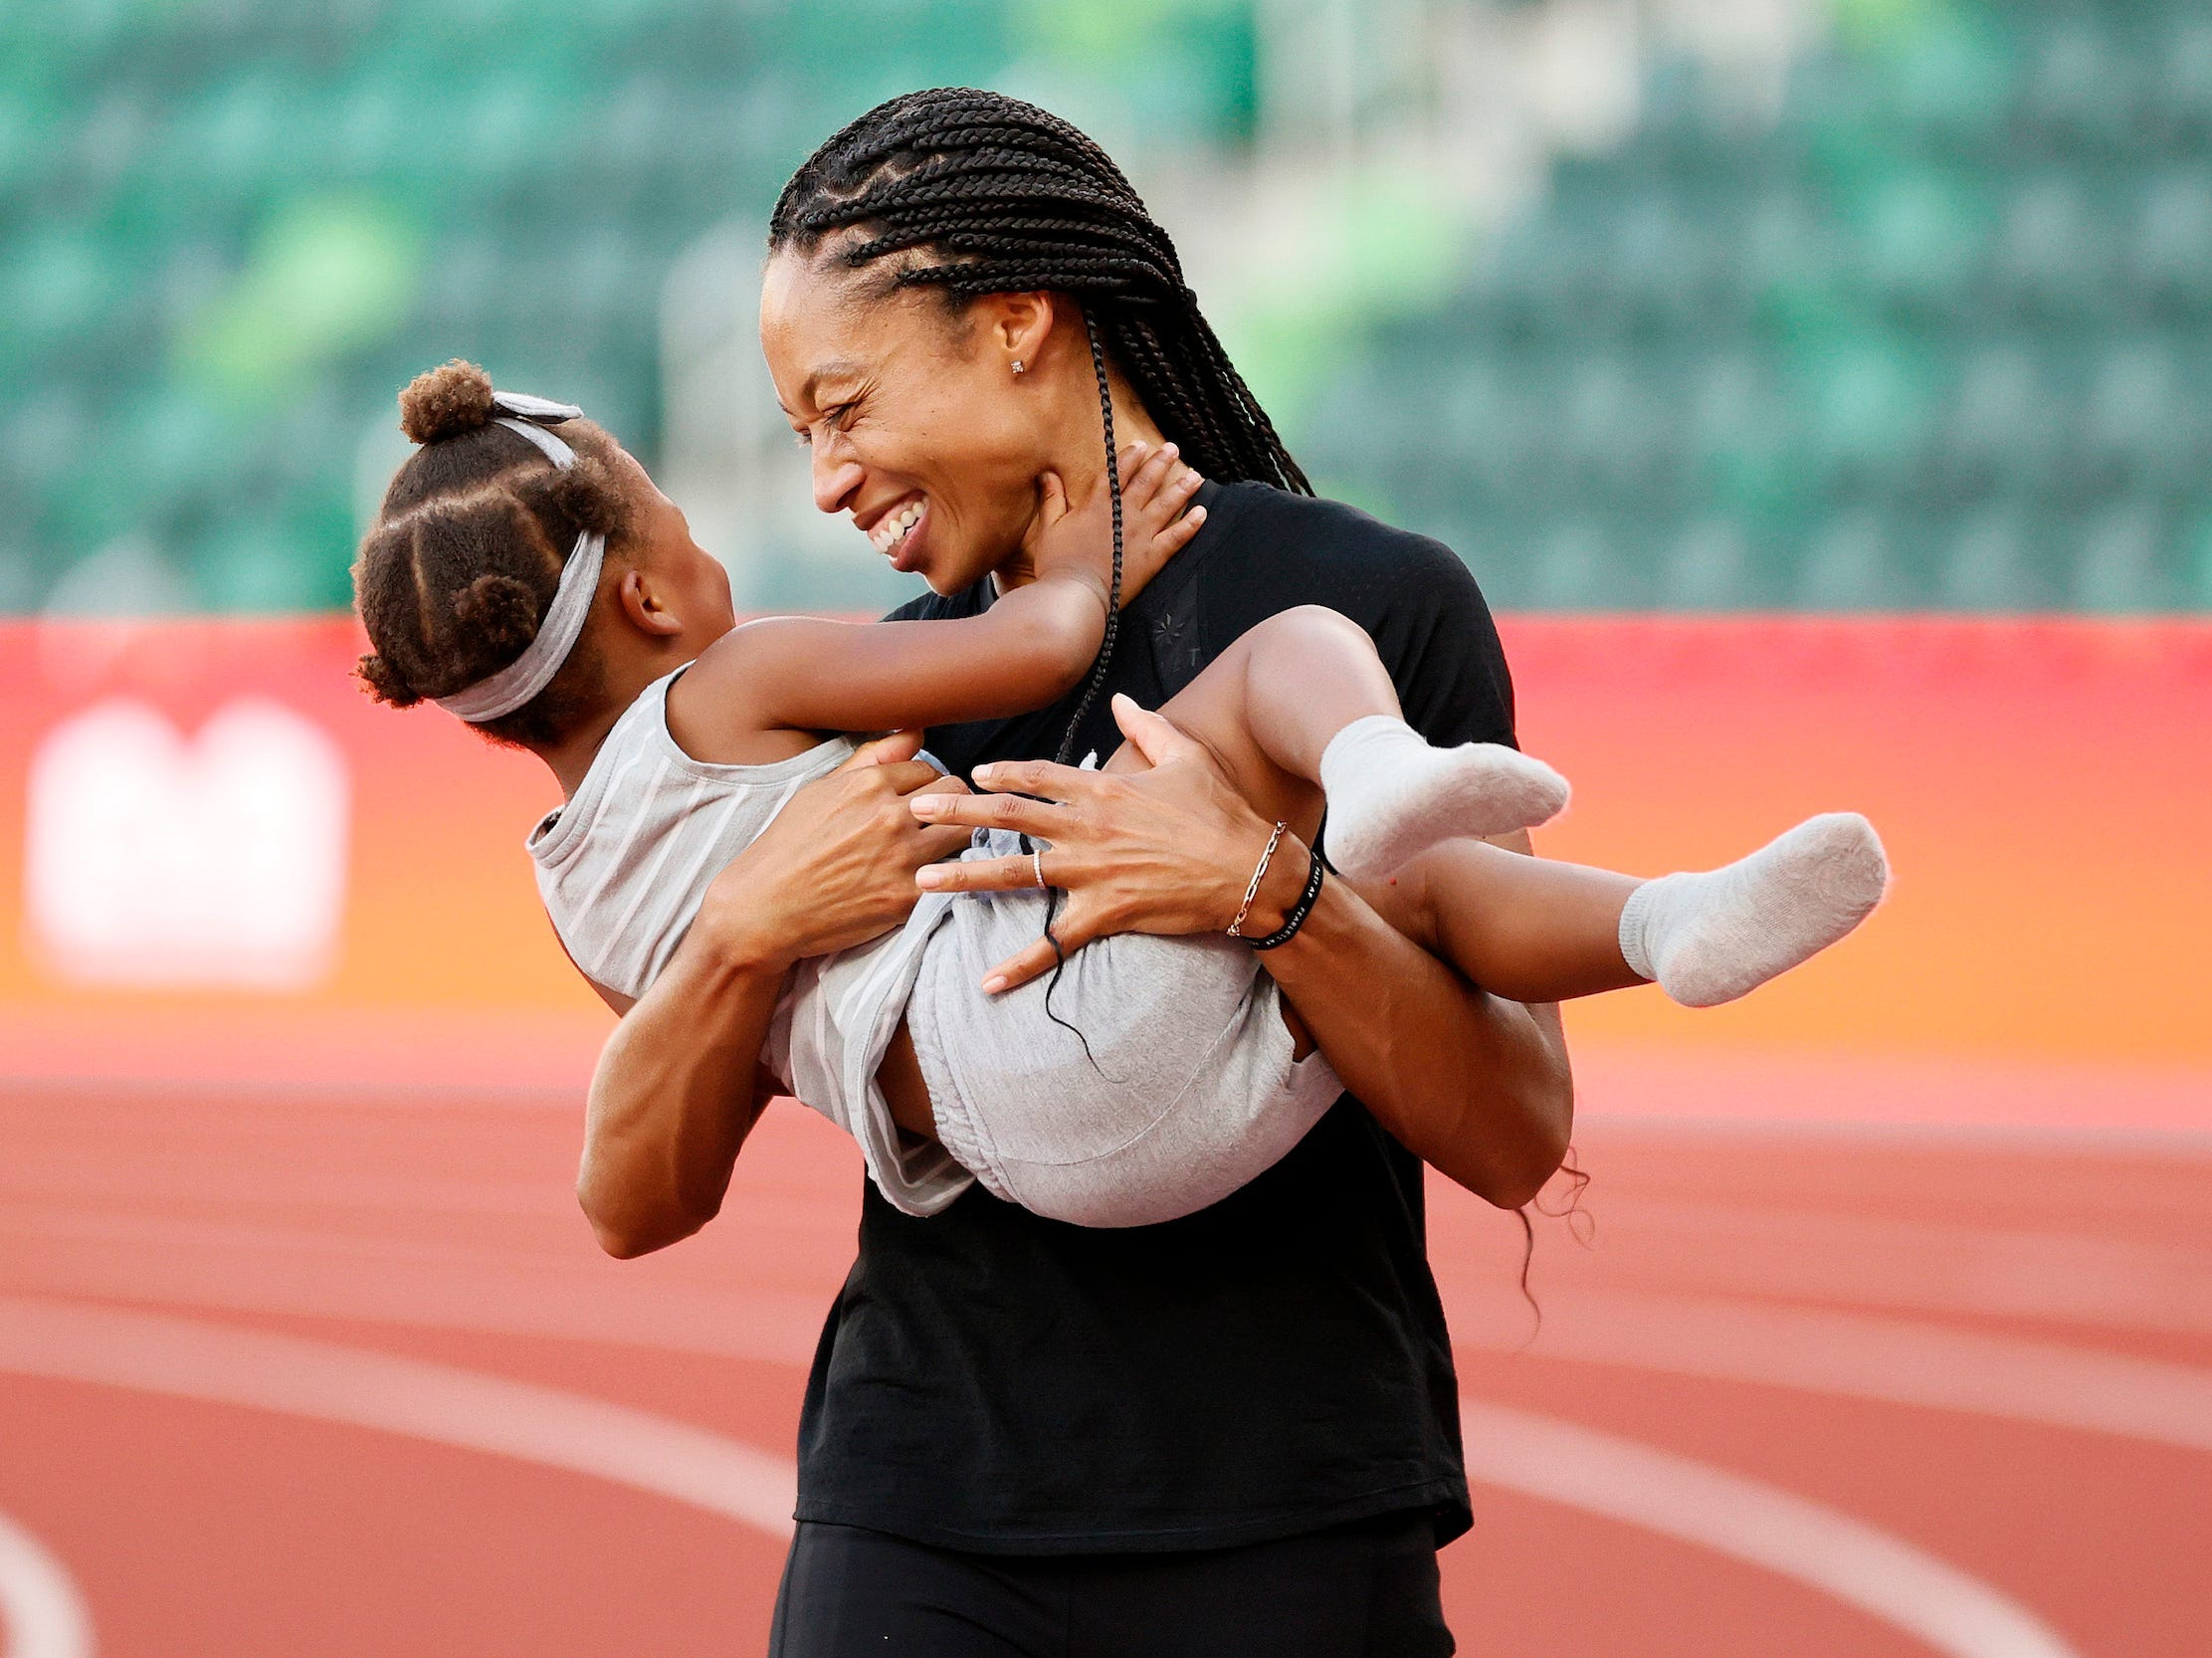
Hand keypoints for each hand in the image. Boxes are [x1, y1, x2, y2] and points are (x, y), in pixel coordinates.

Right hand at [693, 731, 972, 970]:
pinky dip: (943, 873)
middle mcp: (890, 816)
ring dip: (954, 837)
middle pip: (956, 794)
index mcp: (869, 784)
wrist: (764, 907)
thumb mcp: (822, 789)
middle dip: (950, 804)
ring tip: (936, 847)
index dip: (925, 785)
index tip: (916, 801)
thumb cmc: (789, 845)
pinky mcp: (908, 897)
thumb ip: (872, 758)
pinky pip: (949, 874)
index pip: (929, 769)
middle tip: (935, 821)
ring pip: (964, 832)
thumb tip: (916, 731)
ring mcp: (902, 857)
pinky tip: (929, 877)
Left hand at [907, 694, 1287, 990]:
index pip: (1037, 776)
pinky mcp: (1104, 913)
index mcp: (1103, 788)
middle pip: (1007, 816)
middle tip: (913, 812)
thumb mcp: (1186, 757)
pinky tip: (987, 982)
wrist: (1251, 870)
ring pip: (1014, 873)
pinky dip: (1020, 964)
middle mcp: (1086, 827)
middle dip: (954, 813)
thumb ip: (1147, 727)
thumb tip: (1121, 700)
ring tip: (921, 884)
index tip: (971, 774)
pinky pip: (1053, 943)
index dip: (1001, 773)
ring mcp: (1091, 872)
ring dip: (964, 879)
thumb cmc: (1222, 812)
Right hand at [1023, 441, 1204, 606]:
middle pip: (1146, 482)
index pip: (1117, 473)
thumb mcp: (1050, 528)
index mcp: (1098, 506)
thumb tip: (1047, 473)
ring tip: (1197, 476)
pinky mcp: (1153, 557)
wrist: (1076, 595)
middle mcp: (1124, 514)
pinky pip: (1177, 537)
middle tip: (1173, 449)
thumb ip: (1052, 499)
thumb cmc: (1058, 564)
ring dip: (1182, 488)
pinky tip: (1202, 513)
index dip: (1130, 457)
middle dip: (1160, 463)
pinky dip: (1191, 525)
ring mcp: (1141, 535)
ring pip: (1166, 504)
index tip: (1141, 445)